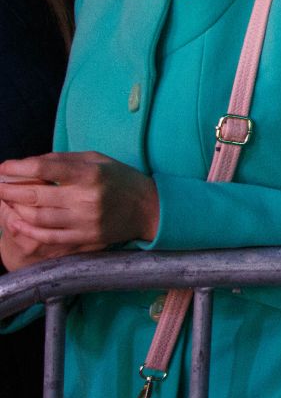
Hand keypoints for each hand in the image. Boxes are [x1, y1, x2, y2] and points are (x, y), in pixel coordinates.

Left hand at [0, 153, 158, 268]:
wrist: (149, 208)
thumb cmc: (120, 179)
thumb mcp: (97, 160)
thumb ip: (63, 160)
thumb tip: (26, 164)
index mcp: (90, 173)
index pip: (44, 168)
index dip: (17, 168)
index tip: (2, 167)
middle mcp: (86, 197)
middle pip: (35, 194)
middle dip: (8, 189)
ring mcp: (85, 220)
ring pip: (37, 217)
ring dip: (14, 209)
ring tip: (4, 202)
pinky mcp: (86, 237)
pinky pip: (48, 236)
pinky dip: (27, 229)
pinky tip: (16, 222)